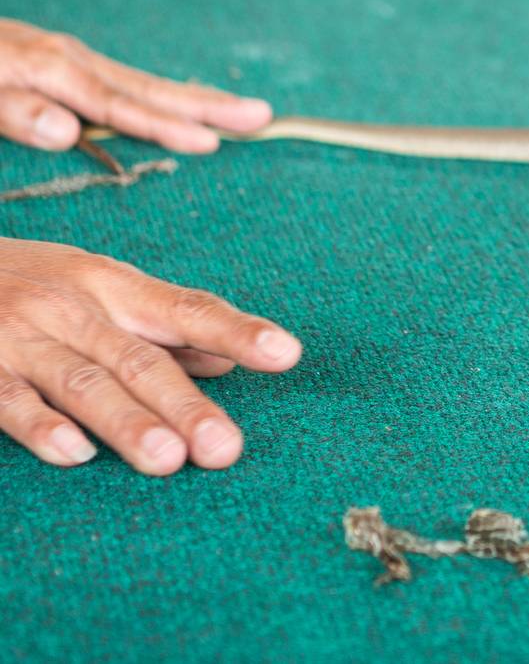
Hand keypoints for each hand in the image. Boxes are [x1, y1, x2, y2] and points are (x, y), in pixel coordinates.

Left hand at [0, 18, 272, 151]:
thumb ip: (13, 111)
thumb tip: (70, 132)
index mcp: (48, 69)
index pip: (117, 106)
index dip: (165, 127)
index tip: (213, 143)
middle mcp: (68, 59)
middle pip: (149, 89)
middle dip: (208, 106)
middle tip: (264, 117)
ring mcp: (68, 57)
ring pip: (144, 83)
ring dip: (196, 100)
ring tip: (246, 112)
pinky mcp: (60, 61)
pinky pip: (126, 81)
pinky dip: (163, 94)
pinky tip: (181, 103)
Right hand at [0, 237, 301, 473]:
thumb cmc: (30, 282)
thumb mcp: (98, 288)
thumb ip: (161, 325)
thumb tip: (229, 360)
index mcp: (113, 286)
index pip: (188, 309)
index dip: (238, 330)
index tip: (287, 354)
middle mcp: (73, 308)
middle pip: (139, 360)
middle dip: (185, 406)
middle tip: (224, 449)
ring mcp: (21, 339)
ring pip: (83, 383)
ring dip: (127, 422)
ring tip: (168, 460)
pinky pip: (8, 400)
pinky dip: (41, 427)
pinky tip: (74, 455)